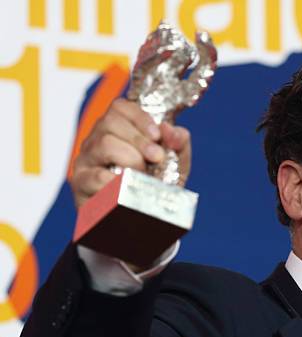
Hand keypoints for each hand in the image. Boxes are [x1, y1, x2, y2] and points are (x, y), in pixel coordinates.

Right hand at [70, 98, 191, 208]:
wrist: (145, 220)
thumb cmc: (156, 186)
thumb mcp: (174, 164)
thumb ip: (178, 144)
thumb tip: (171, 131)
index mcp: (117, 131)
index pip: (120, 107)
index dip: (140, 117)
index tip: (157, 135)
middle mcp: (96, 141)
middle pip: (109, 123)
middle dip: (139, 139)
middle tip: (156, 157)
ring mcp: (85, 161)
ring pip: (103, 145)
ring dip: (130, 158)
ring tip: (142, 174)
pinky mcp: (80, 185)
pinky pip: (94, 176)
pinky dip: (115, 181)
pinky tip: (127, 187)